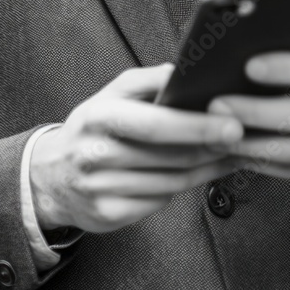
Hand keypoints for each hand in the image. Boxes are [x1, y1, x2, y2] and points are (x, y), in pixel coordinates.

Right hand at [30, 63, 242, 233]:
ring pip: (171, 183)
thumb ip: (149, 81)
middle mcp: (96, 154)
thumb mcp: (112, 94)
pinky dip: (182, 188)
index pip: (156, 123)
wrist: (49, 175)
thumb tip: (187, 74)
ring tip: (227, 155)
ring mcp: (100, 189)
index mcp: (99, 116)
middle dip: (211, 148)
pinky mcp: (108, 216)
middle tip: (240, 139)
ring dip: (205, 169)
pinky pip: (159, 202)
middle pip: (170, 157)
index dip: (197, 126)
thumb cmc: (93, 127)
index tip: (232, 124)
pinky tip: (197, 175)